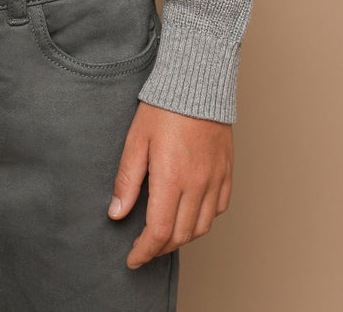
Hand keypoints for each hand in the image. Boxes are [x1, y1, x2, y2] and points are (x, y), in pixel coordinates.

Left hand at [107, 101, 232, 267]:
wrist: (196, 82)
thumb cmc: (163, 107)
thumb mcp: (135, 141)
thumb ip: (126, 180)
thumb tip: (116, 213)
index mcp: (172, 179)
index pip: (158, 232)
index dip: (144, 251)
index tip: (132, 258)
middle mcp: (197, 184)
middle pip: (180, 235)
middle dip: (160, 248)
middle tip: (144, 249)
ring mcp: (215, 179)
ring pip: (202, 227)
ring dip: (181, 238)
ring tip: (164, 235)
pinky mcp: (226, 172)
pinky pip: (219, 208)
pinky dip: (204, 220)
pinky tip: (190, 214)